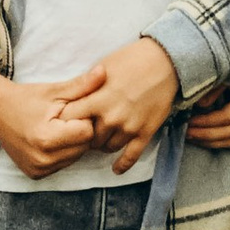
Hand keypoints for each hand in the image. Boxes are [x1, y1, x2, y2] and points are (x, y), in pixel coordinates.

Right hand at [0, 74, 100, 178]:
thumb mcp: (54, 90)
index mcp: (47, 138)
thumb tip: (104, 72)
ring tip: (57, 128)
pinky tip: (50, 139)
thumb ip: (81, 85)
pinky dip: (61, 153)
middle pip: (83, 148)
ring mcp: (38, 169)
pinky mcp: (35, 175)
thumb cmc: (26, 98)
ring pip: (74, 158)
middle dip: (80, 132)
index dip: (83, 119)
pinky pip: (62, 165)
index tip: (71, 110)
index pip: (87, 133)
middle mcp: (43, 159)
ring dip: (72, 144)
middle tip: (64, 118)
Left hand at [71, 36, 182, 173]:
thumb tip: (71, 96)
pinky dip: (122, 165)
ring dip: (103, 144)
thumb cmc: (131, 60)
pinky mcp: (144, 133)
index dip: (66, 120)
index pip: (70, 119)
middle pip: (88, 138)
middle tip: (86, 130)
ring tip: (102, 139)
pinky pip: (131, 156)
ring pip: (107, 147)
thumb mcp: (102, 67)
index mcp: (97, 100)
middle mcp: (111, 118)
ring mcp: (128, 127)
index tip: (65, 120)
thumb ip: (87, 86)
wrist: (164, 62)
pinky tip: (116, 169)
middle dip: (86, 134)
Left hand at [184, 53, 229, 148]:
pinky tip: (201, 137)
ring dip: (210, 141)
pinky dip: (218, 142)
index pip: (226, 118)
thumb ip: (214, 87)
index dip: (206, 122)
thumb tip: (200, 106)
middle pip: (229, 133)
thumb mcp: (227, 69)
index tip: (188, 121)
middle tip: (185, 131)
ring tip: (190, 136)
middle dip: (205, 134)